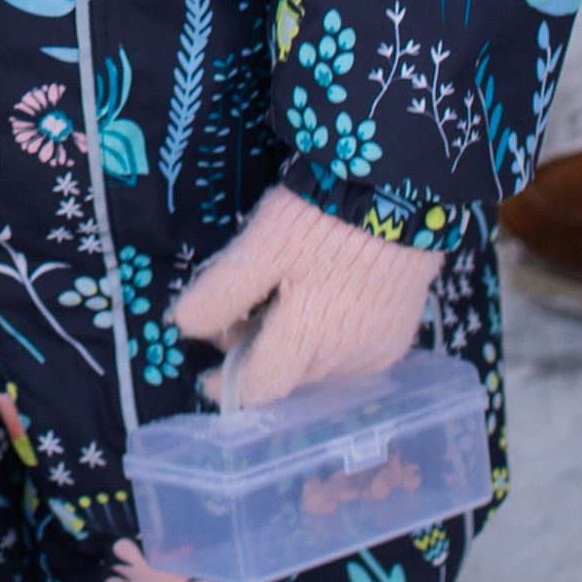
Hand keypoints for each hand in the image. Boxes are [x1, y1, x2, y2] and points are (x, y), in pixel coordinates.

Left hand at [173, 183, 439, 406]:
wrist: (397, 194)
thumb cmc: (321, 219)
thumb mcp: (261, 246)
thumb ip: (222, 292)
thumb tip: (182, 326)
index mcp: (308, 340)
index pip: (260, 386)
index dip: (229, 385)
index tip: (206, 379)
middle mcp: (346, 359)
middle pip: (289, 375)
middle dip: (260, 356)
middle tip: (241, 318)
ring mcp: (377, 350)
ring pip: (322, 367)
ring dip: (296, 349)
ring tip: (284, 304)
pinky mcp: (399, 335)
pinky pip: (354, 355)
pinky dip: (330, 341)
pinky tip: (322, 307)